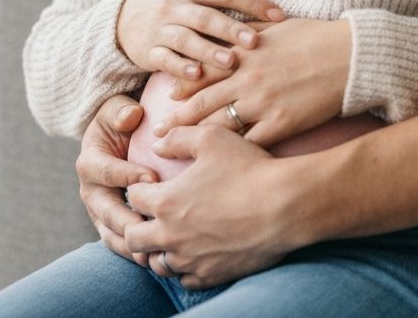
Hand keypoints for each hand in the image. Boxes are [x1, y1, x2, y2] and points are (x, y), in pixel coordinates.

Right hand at [76, 95, 158, 264]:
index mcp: (90, 161)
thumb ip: (121, 110)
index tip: (152, 177)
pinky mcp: (110, 224)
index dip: (126, 174)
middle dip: (125, 220)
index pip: (105, 170)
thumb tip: (130, 116)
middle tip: (149, 226)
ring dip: (128, 245)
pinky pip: (118, 242)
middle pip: (104, 210)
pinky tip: (154, 258)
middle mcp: (90, 189)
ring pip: (109, 233)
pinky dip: (132, 252)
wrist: (120, 135)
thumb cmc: (123, 118)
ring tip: (151, 253)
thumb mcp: (118, 107)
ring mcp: (99, 210)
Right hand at [116, 0, 285, 80]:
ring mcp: (160, 29)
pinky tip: (197, 75)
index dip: (253, 3)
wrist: (128, 16)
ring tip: (230, 61)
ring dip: (208, 51)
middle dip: (230, 29)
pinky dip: (180, 68)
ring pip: (185, 39)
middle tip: (254, 41)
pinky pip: (164, 60)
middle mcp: (175, 5)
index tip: (279, 15)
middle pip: (205, 16)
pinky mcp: (149, 51)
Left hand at [125, 126, 300, 286]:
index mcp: (166, 201)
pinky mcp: (211, 274)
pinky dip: (185, 266)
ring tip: (174, 234)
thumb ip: (179, 137)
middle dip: (138, 223)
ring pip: (157, 263)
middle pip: (134, 238)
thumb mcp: (212, 137)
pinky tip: (196, 251)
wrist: (284, 205)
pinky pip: (185, 279)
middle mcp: (171, 235)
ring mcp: (190, 259)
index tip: (153, 183)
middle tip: (154, 213)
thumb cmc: (248, 168)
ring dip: (160, 248)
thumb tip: (157, 143)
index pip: (133, 198)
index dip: (140, 187)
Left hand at [151, 18, 351, 146]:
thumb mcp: (278, 26)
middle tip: (158, 135)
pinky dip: (232, 156)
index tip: (166, 101)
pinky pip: (248, 144)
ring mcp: (262, 102)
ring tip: (177, 157)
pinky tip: (219, 170)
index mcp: (245, 52)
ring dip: (195, 142)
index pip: (203, 70)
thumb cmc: (317, 37)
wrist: (350, 56)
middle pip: (202, 102)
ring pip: (218, 126)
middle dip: (177, 120)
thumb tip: (232, 28)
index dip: (182, 86)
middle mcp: (247, 78)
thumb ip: (250, 30)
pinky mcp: (280, 124)